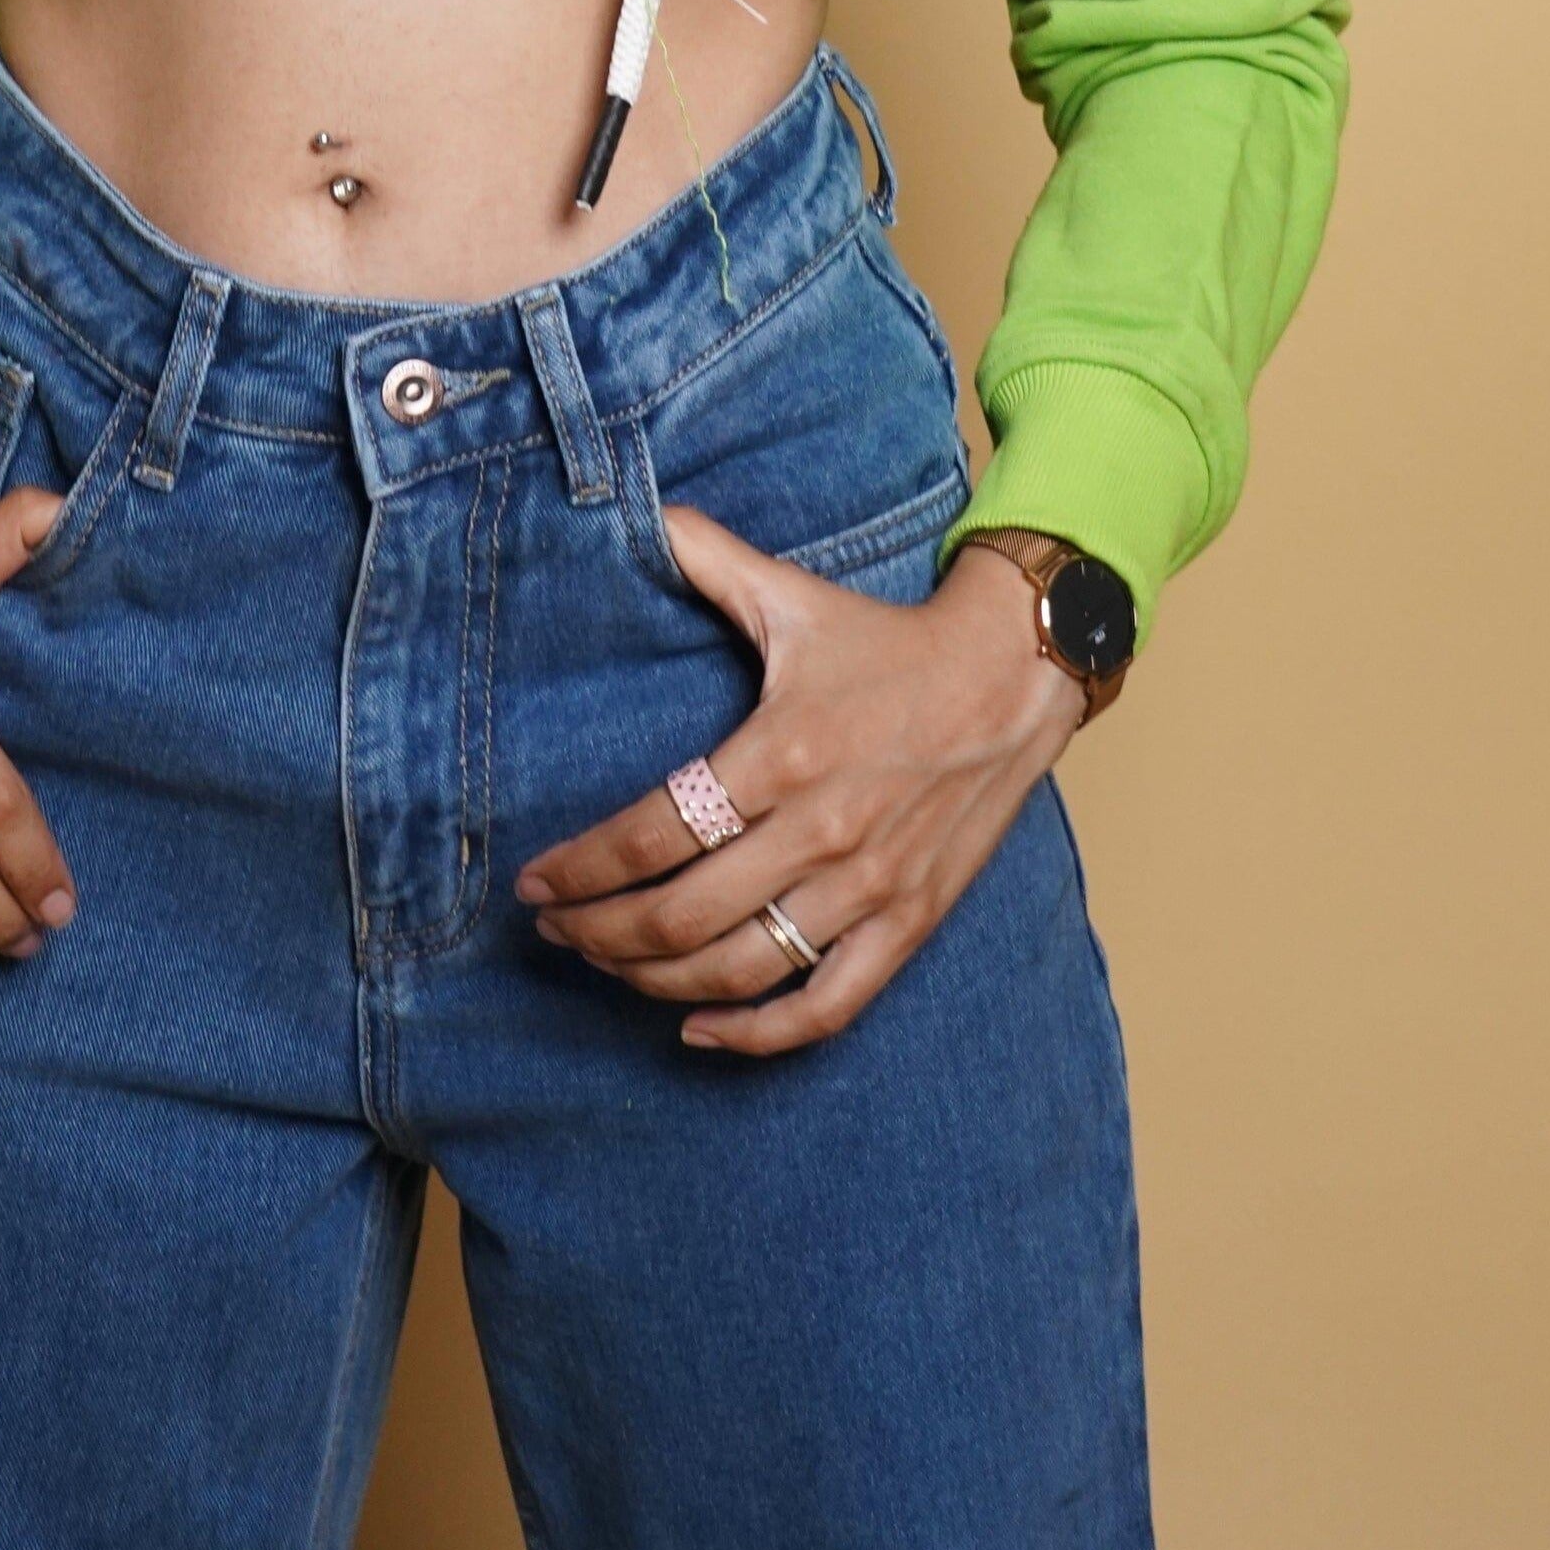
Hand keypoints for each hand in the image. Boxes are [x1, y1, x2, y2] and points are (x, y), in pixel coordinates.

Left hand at [512, 505, 1087, 1054]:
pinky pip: (826, 1007)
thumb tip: (642, 513)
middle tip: (555, 929)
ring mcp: (868, 888)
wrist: (1013, 677)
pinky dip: (758, 1035)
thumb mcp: (792, 594)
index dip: (582, 868)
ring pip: (740, 971)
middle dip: (599, 933)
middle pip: (681, 917)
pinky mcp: (907, 924)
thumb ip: (708, 558)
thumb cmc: (889, 641)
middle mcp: (820, 831)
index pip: (654, 834)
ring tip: (608, 966)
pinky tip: (699, 1029)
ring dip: (656, 982)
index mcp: (780, 753)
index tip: (536, 881)